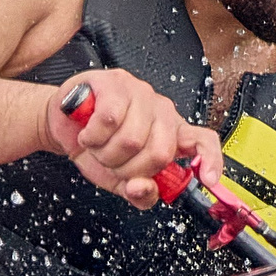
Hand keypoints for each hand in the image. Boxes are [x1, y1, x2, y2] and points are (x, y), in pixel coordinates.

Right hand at [42, 70, 221, 207]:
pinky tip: (89, 133)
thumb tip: (143, 188)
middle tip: (112, 163)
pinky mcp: (115, 82)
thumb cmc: (97, 148)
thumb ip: (139, 192)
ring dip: (105, 153)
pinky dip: (93, 136)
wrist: (63, 128)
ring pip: (132, 138)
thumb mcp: (119, 180)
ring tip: (98, 145)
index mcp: (171, 133)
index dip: (211, 160)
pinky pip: (110, 119)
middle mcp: (162, 111)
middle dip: (128, 169)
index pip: (204, 141)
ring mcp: (141, 93)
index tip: (209, 179)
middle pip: (160, 152)